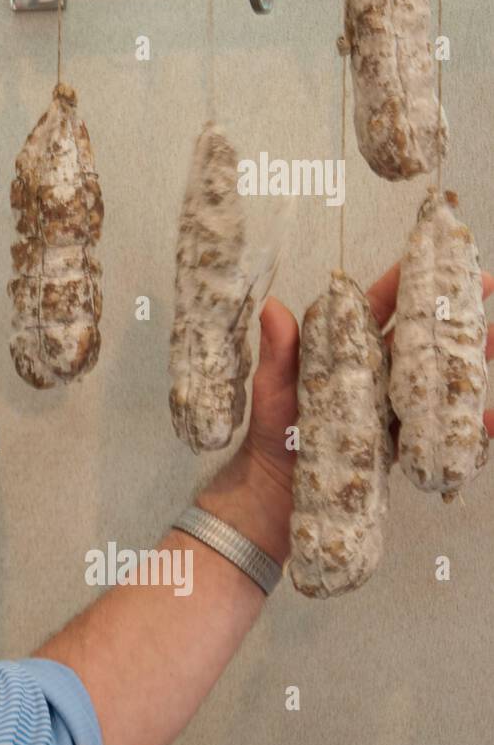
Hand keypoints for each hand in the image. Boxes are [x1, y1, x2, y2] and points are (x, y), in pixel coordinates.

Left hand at [243, 261, 493, 498]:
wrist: (275, 488)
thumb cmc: (272, 431)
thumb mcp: (272, 387)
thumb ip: (278, 351)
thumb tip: (271, 307)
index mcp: (343, 350)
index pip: (377, 307)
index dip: (404, 281)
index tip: (430, 256)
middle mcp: (373, 372)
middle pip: (418, 334)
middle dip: (451, 310)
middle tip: (484, 283)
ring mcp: (390, 404)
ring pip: (436, 374)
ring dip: (467, 356)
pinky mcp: (401, 438)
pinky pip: (439, 426)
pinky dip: (467, 421)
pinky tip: (488, 415)